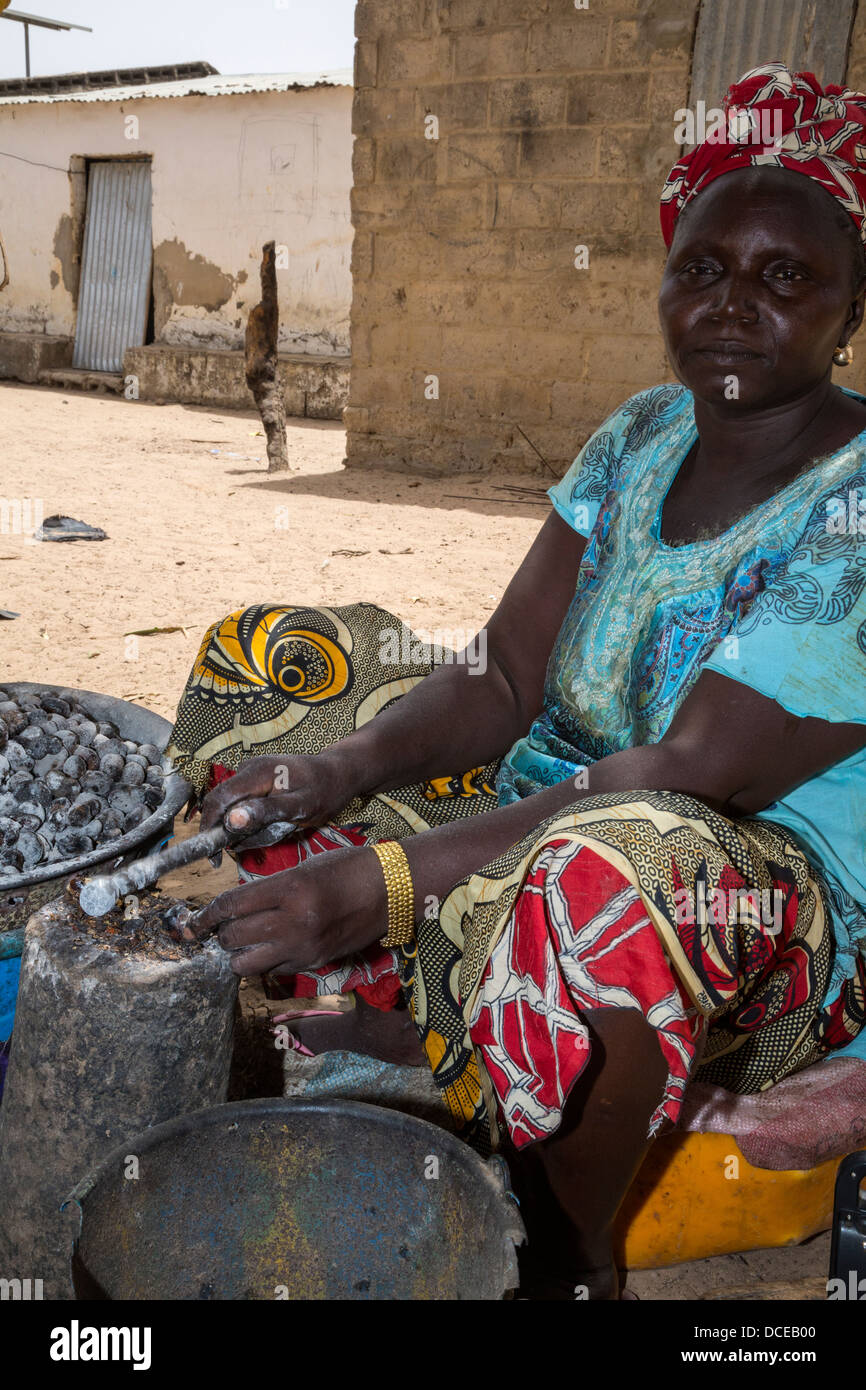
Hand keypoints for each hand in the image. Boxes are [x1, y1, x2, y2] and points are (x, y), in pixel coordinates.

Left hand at [189, 844, 387, 975]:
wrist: (392, 889)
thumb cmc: (348, 869)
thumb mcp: (303, 869)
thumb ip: (269, 890)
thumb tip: (235, 909)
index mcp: (289, 889)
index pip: (231, 907)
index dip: (206, 916)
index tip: (194, 921)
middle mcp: (293, 921)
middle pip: (234, 938)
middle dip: (221, 934)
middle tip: (223, 928)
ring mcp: (304, 947)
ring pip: (247, 965)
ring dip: (239, 954)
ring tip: (245, 942)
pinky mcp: (314, 963)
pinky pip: (274, 971)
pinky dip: (266, 962)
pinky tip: (272, 948)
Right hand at [199, 751, 358, 838]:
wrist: (339, 772)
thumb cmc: (325, 791)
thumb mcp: (301, 807)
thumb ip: (266, 813)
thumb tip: (231, 820)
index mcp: (256, 773)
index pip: (217, 800)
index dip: (209, 828)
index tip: (213, 856)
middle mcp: (248, 769)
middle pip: (219, 803)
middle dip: (224, 830)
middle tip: (243, 850)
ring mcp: (250, 772)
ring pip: (230, 806)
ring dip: (241, 826)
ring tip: (273, 832)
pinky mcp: (255, 779)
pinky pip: (242, 803)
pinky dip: (250, 819)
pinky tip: (272, 825)